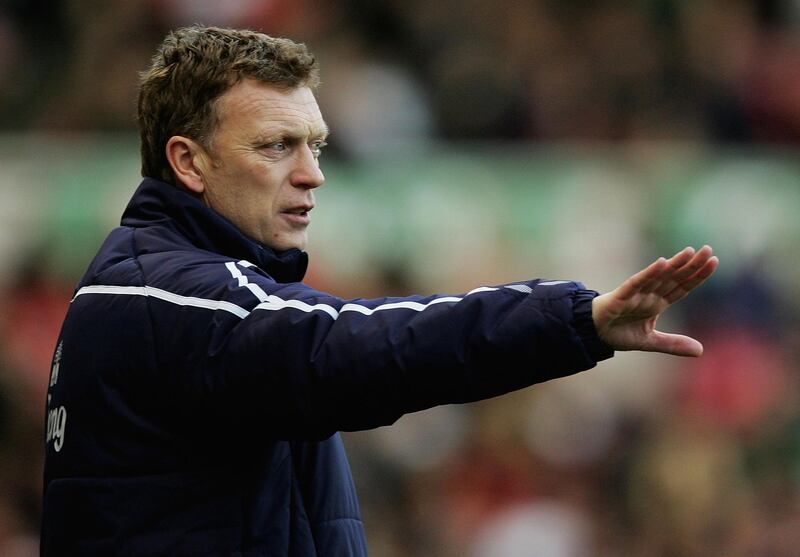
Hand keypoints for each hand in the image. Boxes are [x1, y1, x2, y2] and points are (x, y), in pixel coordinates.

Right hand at [591, 246, 718, 356]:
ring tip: (690, 252)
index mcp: (658, 303)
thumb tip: (701, 351)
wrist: (593, 334)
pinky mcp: (621, 296)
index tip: (714, 261)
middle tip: (708, 249)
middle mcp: (650, 295)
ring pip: (658, 276)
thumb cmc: (619, 332)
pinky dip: (648, 273)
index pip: (682, 287)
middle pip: (674, 277)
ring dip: (674, 264)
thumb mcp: (650, 341)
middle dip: (691, 265)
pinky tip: (661, 263)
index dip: (698, 275)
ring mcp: (636, 294)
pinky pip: (636, 282)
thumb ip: (673, 344)